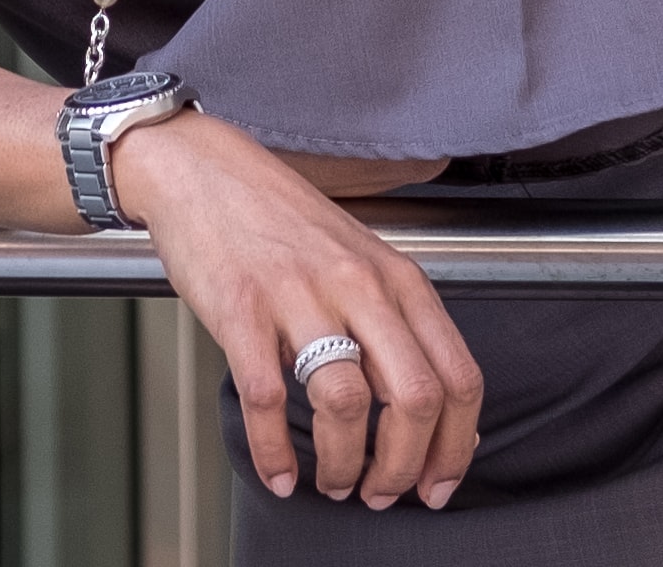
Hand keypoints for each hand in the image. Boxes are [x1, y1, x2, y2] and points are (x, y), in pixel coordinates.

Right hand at [112, 113, 484, 510]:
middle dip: (405, 466)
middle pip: (415, 398)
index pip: (458, 377)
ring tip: (333, 483)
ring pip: (345, 404)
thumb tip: (435, 409)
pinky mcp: (241, 309)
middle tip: (383, 493)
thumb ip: (399, 324)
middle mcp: (359, 285)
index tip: (438, 482)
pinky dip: (274, 452)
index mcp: (398, 278)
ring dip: (343, 465)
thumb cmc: (282, 220)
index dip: (456, 446)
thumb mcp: (362, 260)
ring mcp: (299, 295)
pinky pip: (265, 398)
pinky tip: (278, 471)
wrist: (204, 169)